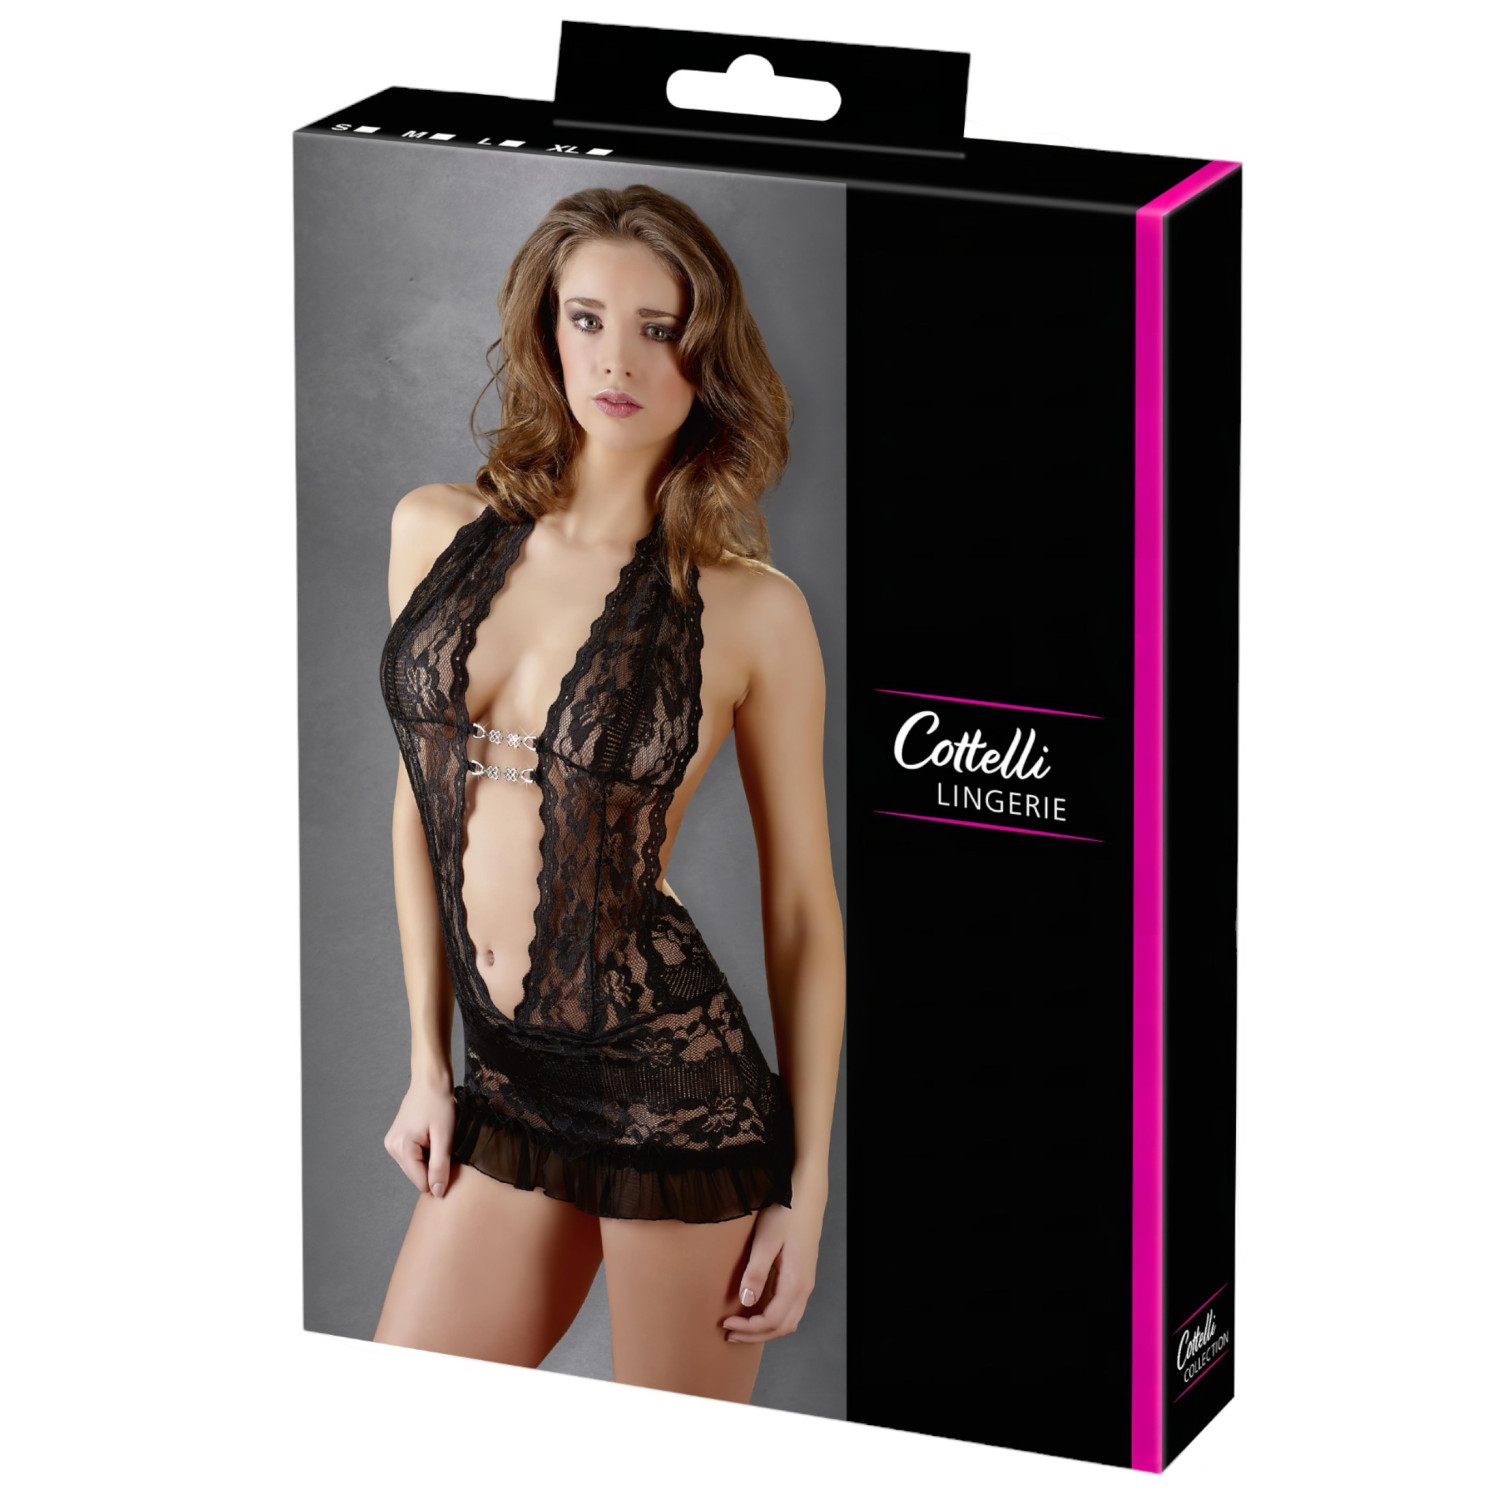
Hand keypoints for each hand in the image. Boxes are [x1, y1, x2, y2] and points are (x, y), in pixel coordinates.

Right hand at [384, 1077, 455, 1196]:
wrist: (430, 1081)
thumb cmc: (439, 1104)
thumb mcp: (444, 1136)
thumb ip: (440, 1166)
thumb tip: (437, 1193)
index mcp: (401, 1148)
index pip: (421, 1182)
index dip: (439, 1177)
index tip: (449, 1160)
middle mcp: (392, 1148)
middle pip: (416, 1176)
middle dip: (433, 1167)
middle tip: (443, 1145)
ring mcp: (392, 1144)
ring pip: (415, 1168)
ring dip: (429, 1159)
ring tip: (436, 1139)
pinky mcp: (396, 1140)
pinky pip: (412, 1158)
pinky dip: (424, 1153)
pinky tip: (430, 1138)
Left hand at [721, 1193, 823, 1342]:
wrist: (805, 1197)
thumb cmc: (784, 1214)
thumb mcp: (766, 1241)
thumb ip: (756, 1272)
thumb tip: (746, 1302)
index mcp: (795, 1282)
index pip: (771, 1321)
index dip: (748, 1328)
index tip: (725, 1324)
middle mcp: (804, 1288)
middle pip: (781, 1328)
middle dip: (754, 1336)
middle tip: (729, 1334)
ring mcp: (806, 1284)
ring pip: (788, 1322)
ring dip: (764, 1331)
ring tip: (740, 1328)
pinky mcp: (802, 1278)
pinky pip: (790, 1311)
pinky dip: (773, 1320)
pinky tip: (756, 1312)